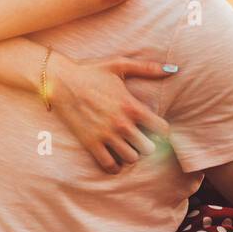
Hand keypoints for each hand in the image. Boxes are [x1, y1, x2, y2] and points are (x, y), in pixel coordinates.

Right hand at [50, 54, 174, 173]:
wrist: (60, 81)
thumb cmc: (90, 71)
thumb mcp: (120, 64)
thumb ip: (147, 68)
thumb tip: (173, 70)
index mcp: (131, 106)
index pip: (162, 129)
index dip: (162, 130)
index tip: (155, 128)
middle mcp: (121, 124)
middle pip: (149, 148)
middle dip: (148, 144)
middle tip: (141, 138)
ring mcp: (105, 135)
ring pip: (131, 158)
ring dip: (132, 154)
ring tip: (127, 146)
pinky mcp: (90, 143)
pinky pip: (109, 165)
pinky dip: (115, 166)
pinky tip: (115, 158)